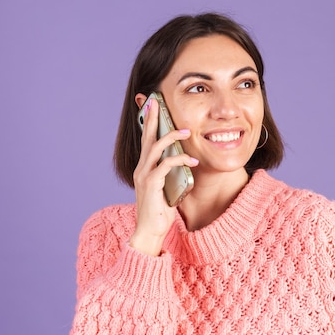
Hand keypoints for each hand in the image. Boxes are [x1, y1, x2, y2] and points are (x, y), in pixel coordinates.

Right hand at [130, 98, 198, 255]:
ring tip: (187, 132)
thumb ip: (170, 173)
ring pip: (156, 147)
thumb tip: (184, 162)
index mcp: (144, 168)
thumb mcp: (166, 187)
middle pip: (146, 137)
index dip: (147, 123)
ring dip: (172, 137)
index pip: (145, 140)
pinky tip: (193, 161)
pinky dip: (180, 160)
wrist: (150, 231)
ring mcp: (144, 175)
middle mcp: (141, 168)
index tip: (151, 106)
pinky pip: (166, 165)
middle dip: (151, 118)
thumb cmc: (159, 211)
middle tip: (157, 102)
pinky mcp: (151, 184)